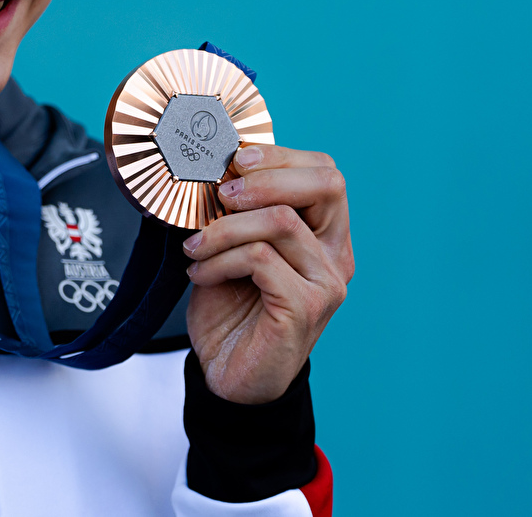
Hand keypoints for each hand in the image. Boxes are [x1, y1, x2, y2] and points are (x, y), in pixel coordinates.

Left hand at [183, 144, 353, 403]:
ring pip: (280, 221)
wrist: (228, 375)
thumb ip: (238, 212)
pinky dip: (220, 260)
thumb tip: (214, 170)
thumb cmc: (231, 309)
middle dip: (264, 178)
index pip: (324, 173)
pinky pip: (261, 258)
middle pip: (325, 184)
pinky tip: (201, 274)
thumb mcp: (231, 248)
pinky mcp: (306, 306)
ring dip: (224, 229)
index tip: (234, 161)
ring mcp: (326, 282)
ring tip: (196, 249)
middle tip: (220, 196)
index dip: (281, 156)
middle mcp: (335, 255)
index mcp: (323, 235)